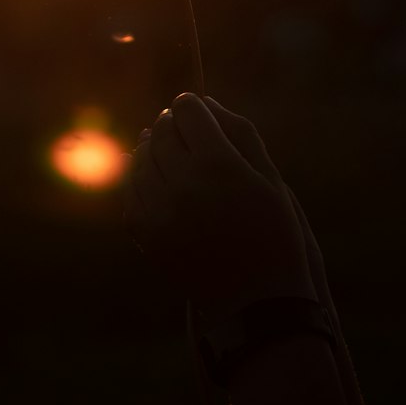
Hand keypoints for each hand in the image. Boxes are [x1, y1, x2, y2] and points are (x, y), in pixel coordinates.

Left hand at [126, 93, 314, 314]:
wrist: (258, 302)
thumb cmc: (274, 234)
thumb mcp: (270, 179)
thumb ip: (239, 134)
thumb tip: (205, 102)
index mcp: (219, 164)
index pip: (187, 112)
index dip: (191, 105)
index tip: (194, 109)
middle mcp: (183, 184)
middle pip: (160, 132)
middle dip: (169, 124)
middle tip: (179, 125)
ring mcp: (160, 212)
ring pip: (140, 160)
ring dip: (150, 148)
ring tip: (165, 150)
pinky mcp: (147, 236)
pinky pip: (131, 194)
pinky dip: (139, 180)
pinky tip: (153, 179)